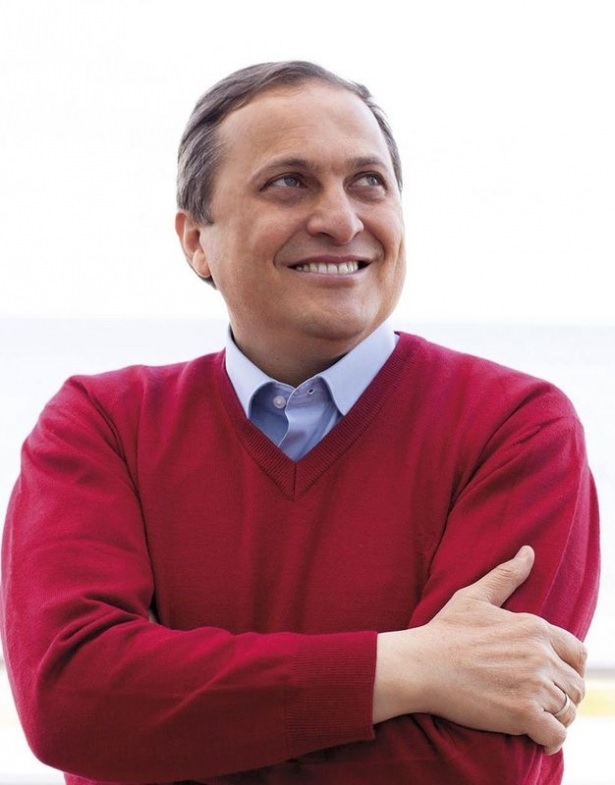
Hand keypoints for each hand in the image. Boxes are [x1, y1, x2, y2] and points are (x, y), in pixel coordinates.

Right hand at [373, 546, 585, 753]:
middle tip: (539, 699)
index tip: (550, 676)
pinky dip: (550, 739)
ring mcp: (533, 685)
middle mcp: (540, 654)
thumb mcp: (474, 596)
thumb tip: (528, 552)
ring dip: (556, 717)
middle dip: (562, 694)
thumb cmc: (444, 631)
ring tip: (535, 716)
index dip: (568, 667)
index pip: (578, 653)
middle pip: (576, 684)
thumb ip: (506, 575)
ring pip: (568, 710)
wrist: (419, 665)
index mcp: (534, 627)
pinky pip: (555, 734)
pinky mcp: (522, 713)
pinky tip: (535, 734)